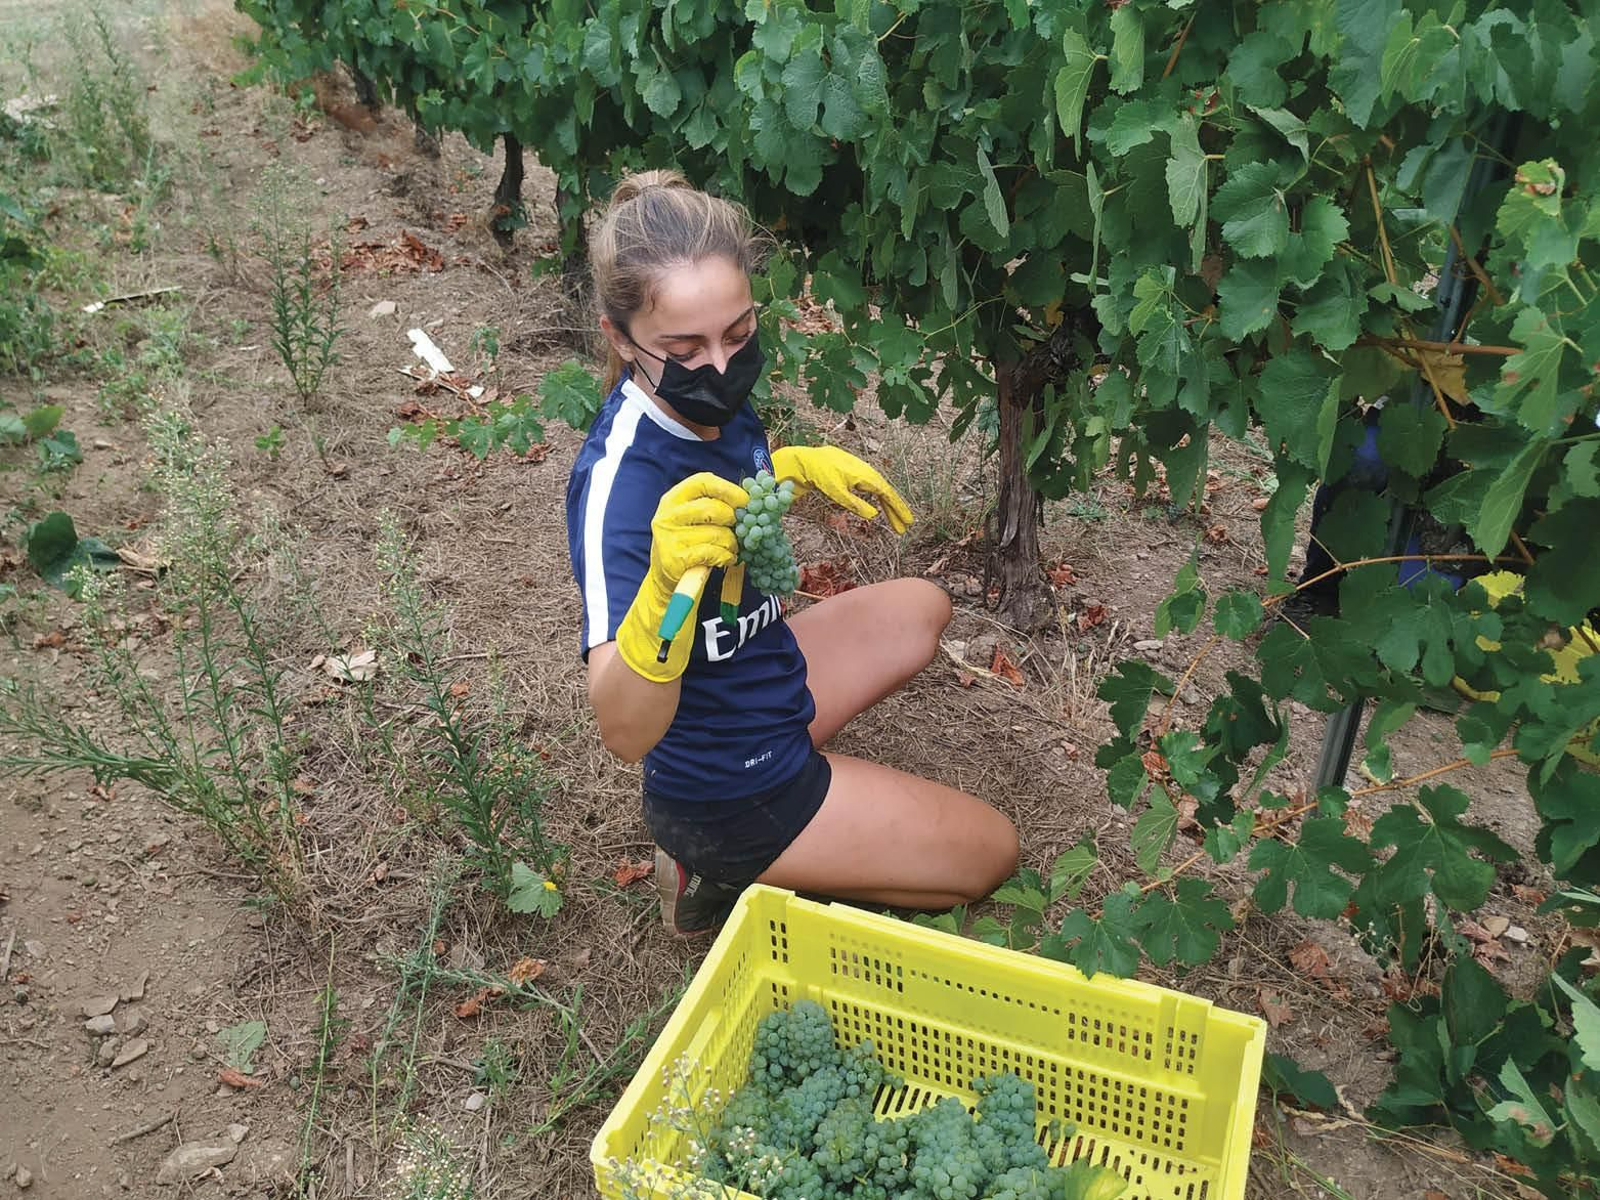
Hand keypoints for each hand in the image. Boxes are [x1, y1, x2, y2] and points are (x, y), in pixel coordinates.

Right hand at [616, 472, 748, 681]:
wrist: (667, 580)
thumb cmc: (689, 544)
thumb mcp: (695, 520)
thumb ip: (716, 507)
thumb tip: (753, 500)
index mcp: (673, 499)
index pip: (702, 481)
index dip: (728, 488)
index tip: (746, 499)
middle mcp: (667, 515)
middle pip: (713, 508)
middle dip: (734, 520)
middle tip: (741, 529)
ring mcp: (669, 537)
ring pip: (718, 533)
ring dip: (733, 543)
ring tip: (732, 549)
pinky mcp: (676, 559)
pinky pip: (714, 553)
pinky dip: (726, 557)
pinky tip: (725, 559)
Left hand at [770, 445, 914, 533]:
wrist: (808, 460)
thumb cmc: (821, 475)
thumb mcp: (836, 492)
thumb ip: (855, 504)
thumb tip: (874, 515)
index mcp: (866, 476)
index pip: (887, 494)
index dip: (898, 509)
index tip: (907, 522)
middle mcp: (868, 472)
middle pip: (886, 494)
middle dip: (896, 511)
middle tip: (904, 528)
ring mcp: (863, 471)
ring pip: (880, 491)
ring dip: (888, 507)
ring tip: (895, 522)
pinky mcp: (857, 473)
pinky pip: (873, 487)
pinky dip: (879, 499)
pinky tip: (882, 507)